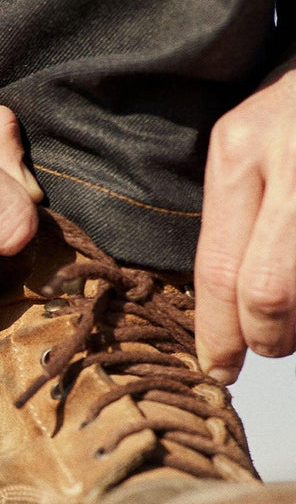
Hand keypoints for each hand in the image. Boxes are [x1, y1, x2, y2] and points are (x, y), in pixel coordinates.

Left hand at [196, 52, 295, 381]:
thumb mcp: (249, 137)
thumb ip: (236, 209)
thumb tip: (226, 301)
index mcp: (238, 149)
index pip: (219, 269)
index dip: (217, 332)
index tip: (216, 366)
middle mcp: (287, 160)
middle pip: (267, 291)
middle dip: (266, 337)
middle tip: (269, 347)